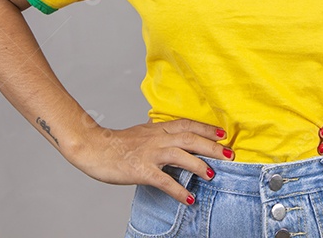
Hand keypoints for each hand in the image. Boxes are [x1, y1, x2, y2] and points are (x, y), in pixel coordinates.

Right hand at [68, 118, 233, 204]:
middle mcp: (156, 138)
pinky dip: (178, 190)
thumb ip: (159, 136)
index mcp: (157, 129)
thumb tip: (176, 141)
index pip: (186, 124)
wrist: (92, 148)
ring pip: (180, 155)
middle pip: (189, 138)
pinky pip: (164, 180)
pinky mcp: (141, 170)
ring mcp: (149, 153)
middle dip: (211, 146)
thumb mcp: (142, 134)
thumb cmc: (116, 144)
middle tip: (230, 154)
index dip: (206, 127)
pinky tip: (189, 198)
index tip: (223, 132)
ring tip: (213, 175)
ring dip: (198, 165)